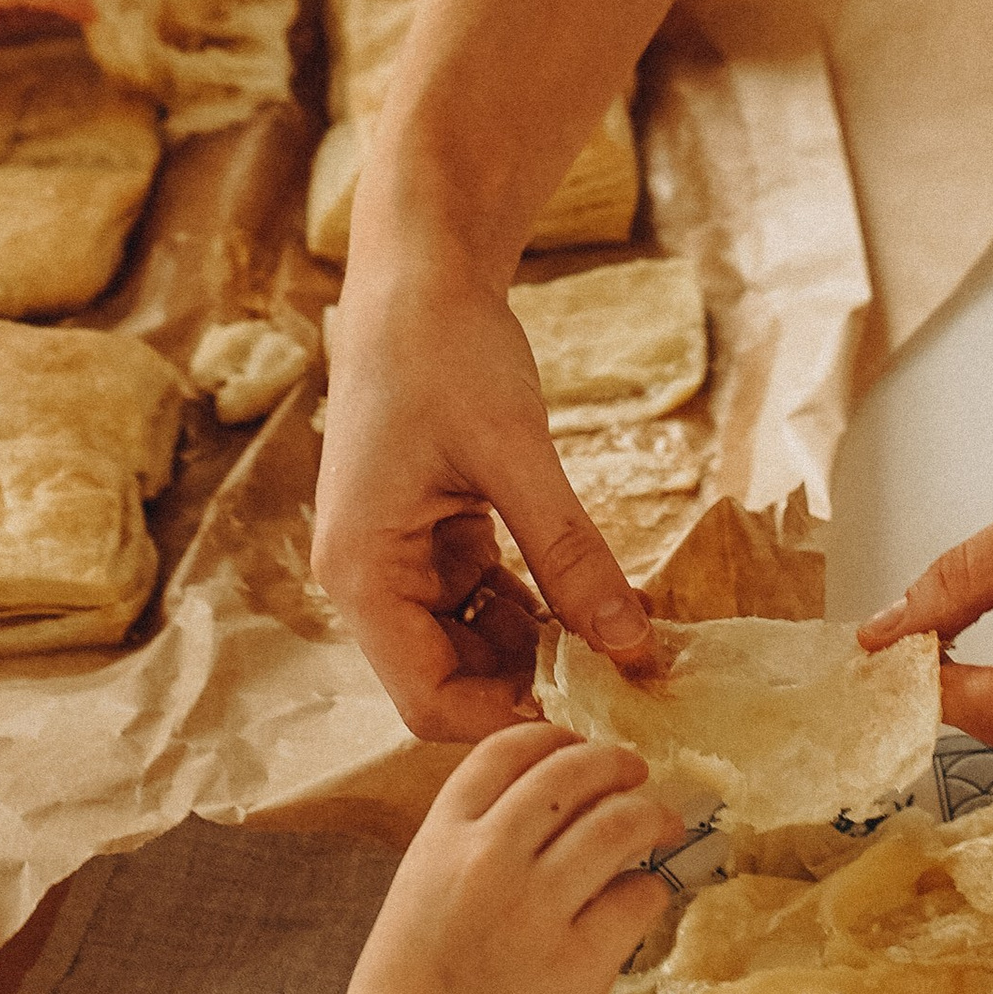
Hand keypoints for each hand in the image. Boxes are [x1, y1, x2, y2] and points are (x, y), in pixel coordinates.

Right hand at [315, 249, 656, 739]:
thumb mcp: (515, 454)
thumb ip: (569, 554)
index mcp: (361, 570)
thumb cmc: (444, 350)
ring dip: (542, 646)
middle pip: (450, 679)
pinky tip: (597, 596)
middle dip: (534, 683)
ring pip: (473, 643)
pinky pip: (485, 597)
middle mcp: (368, 576)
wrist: (420, 274)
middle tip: (628, 679)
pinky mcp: (431, 532)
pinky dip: (538, 604)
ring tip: (624, 638)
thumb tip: (631, 644)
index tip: (596, 714)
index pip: (429, 699)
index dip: (509, 718)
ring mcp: (398, 555)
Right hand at [341, 724, 669, 993]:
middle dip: (613, 765)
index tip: (577, 745)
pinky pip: (635, 899)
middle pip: (571, 774)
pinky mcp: (580, 958)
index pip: (507, 751)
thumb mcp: (417, 892)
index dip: (553, 737)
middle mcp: (491, 854)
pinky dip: (649, 888)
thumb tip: (532, 826)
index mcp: (442, 836)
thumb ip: (465, 850)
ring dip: (648, 814)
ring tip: (661, 822)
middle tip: (635, 774)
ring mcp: (538, 905)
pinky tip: (647, 894)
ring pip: (615, 825)